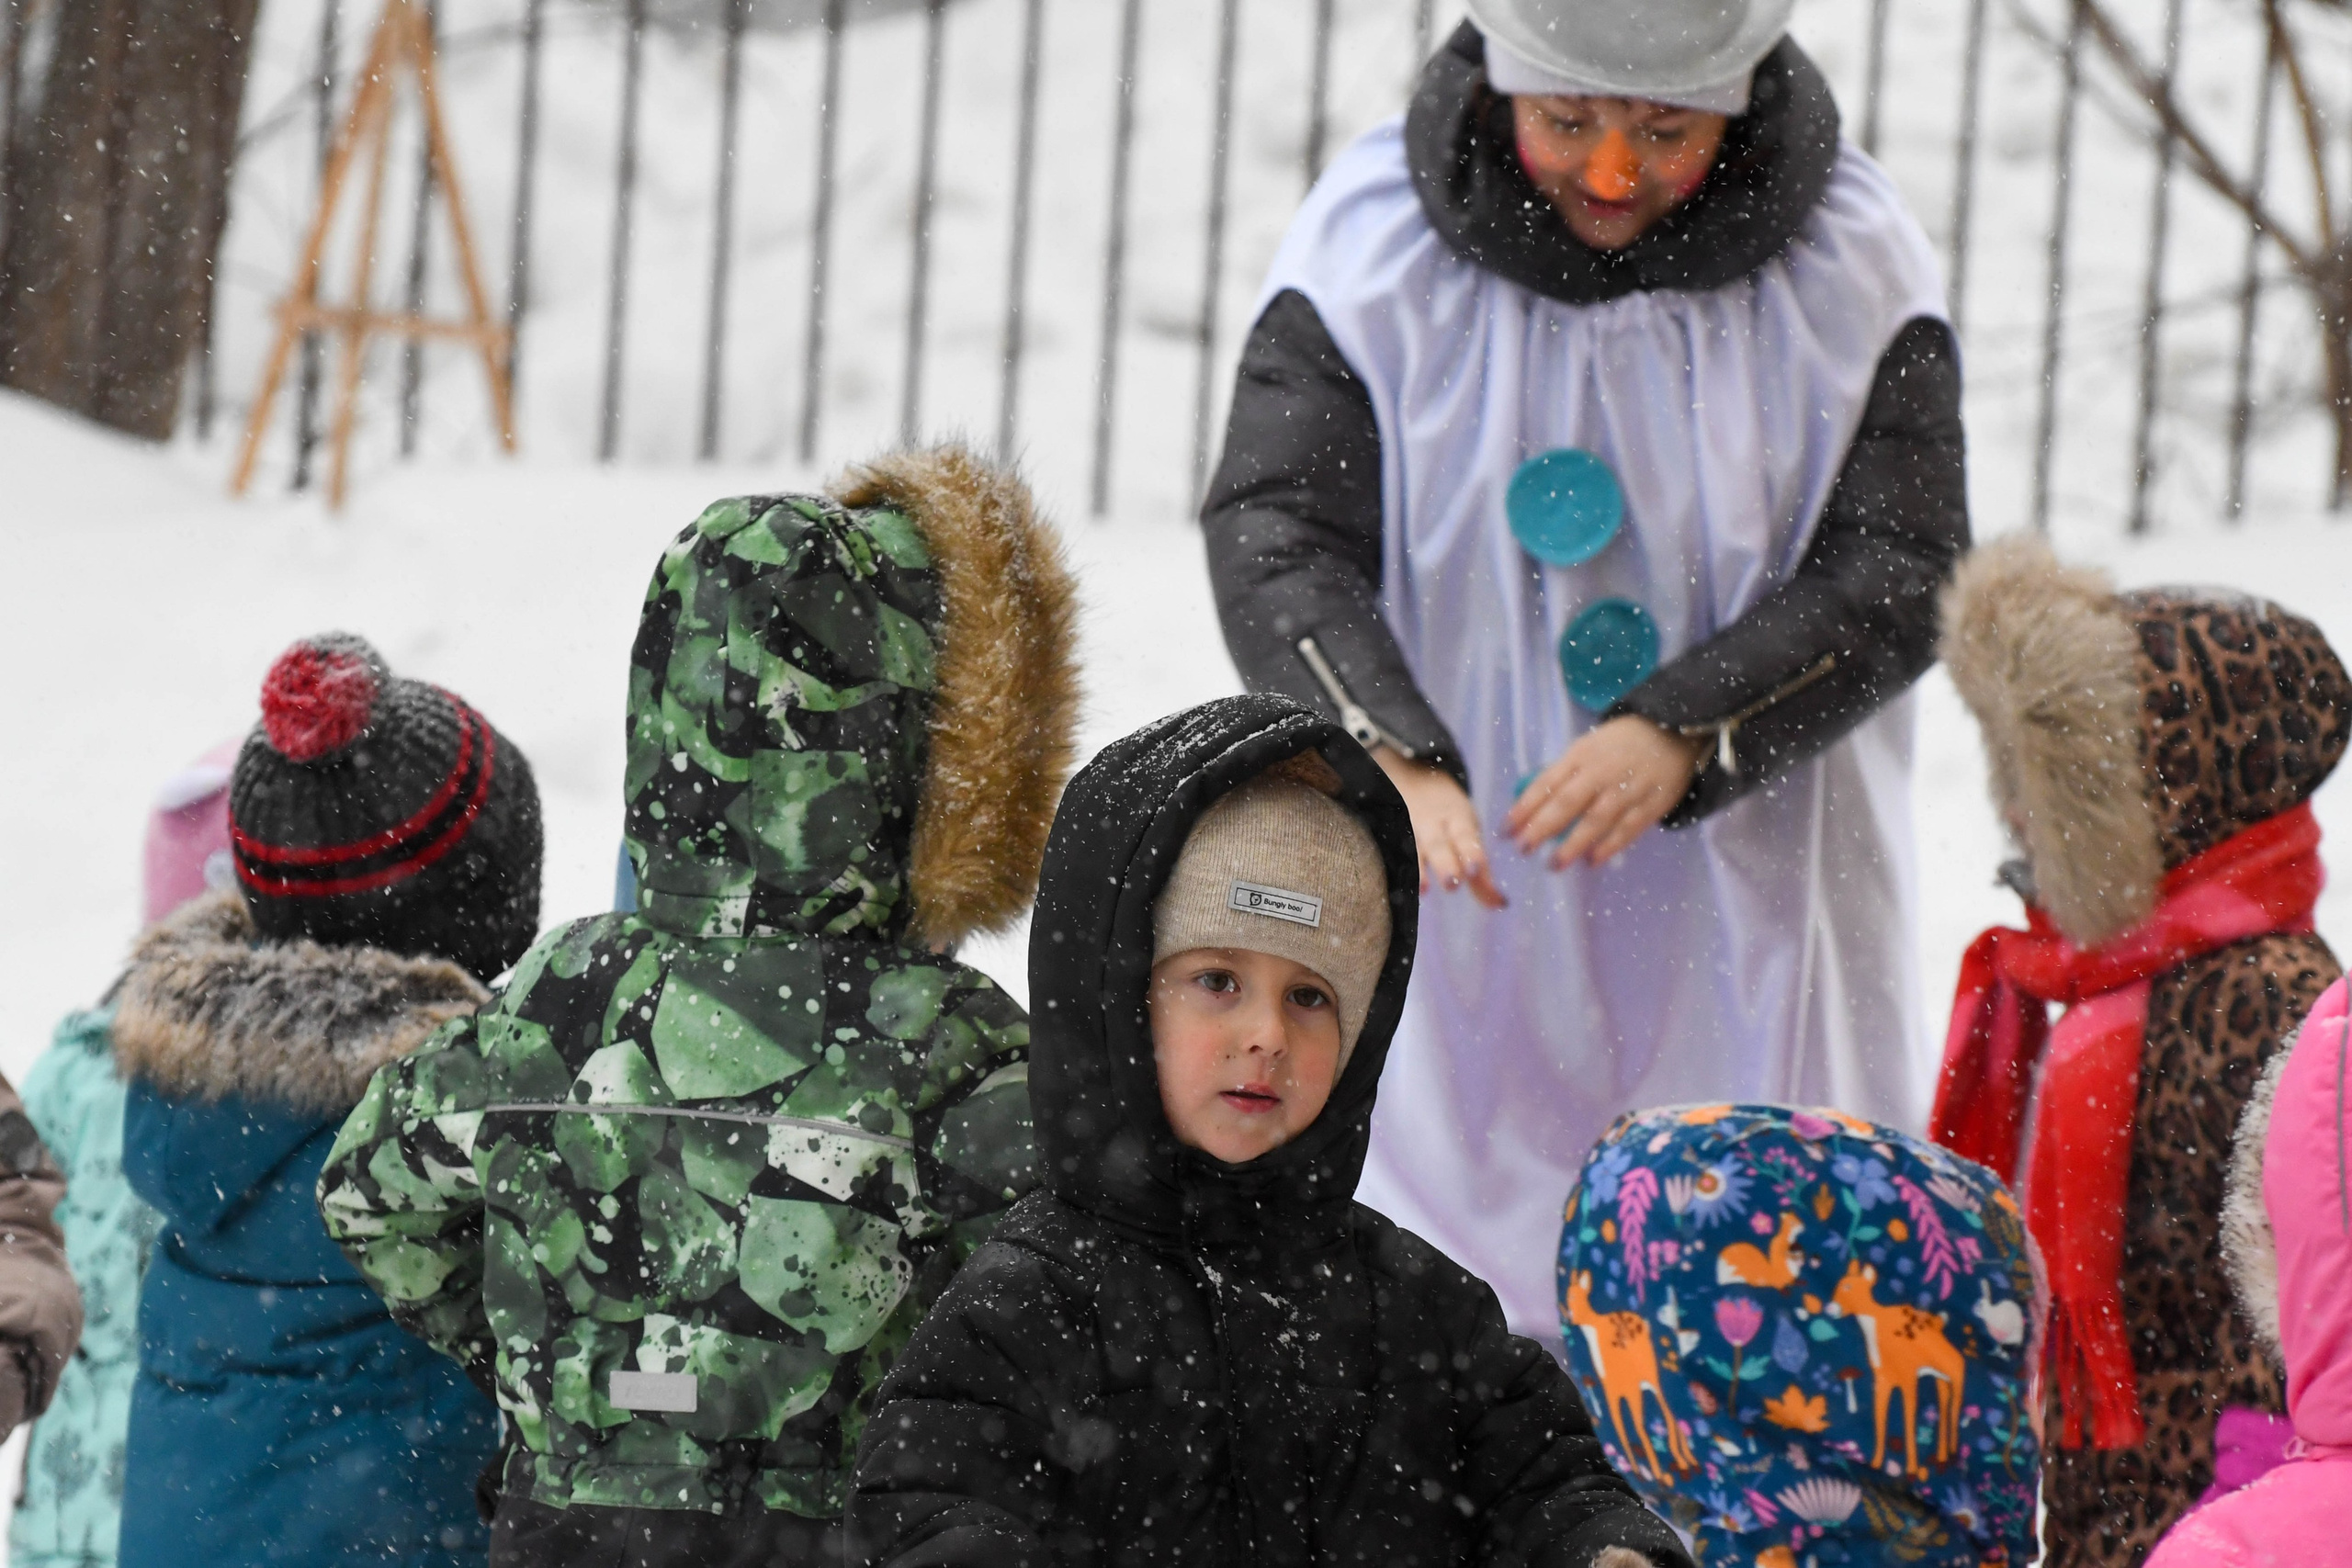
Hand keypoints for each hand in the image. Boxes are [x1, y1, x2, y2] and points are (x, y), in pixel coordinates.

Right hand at [1371, 748, 1507, 908]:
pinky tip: (1397, 885)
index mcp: (1457, 818)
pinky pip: (1391, 849)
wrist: (1411, 776)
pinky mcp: (1388, 833)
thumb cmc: (1448, 818)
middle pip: (1438, 843)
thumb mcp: (1467, 835)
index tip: (1476, 869)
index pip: (1465, 836)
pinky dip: (1395, 866)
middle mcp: (1431, 823)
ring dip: (1419, 869)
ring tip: (1424, 889)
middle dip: (1445, 863)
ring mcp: (1406, 828)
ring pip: (1412, 847)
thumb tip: (1500, 904)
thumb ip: (1481, 875)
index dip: (1471, 853)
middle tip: (1453, 883)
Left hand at [1504, 715, 1705, 869]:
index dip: (1525, 807)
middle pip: (1568, 802)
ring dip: (1573, 843)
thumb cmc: (1621, 744)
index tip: (1506, 829)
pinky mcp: (1652, 804)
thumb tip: (1532, 803)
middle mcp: (1602, 771)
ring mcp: (1628, 789)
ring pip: (1597, 819)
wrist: (1674, 731)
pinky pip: (1628, 828)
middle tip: (1523, 848)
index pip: (1547, 782)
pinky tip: (1592, 861)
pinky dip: (1610, 845)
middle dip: (1542, 826)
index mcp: (1582, 754)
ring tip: (1555, 864)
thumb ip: (1565, 773)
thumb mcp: (1588, 747)